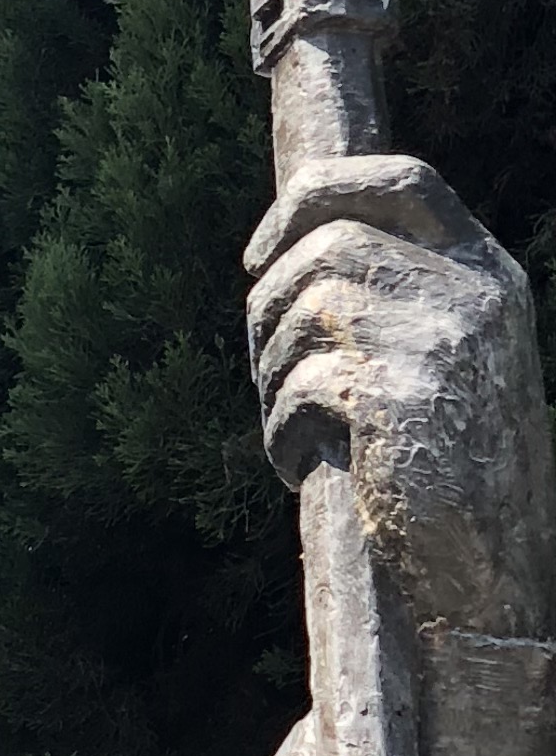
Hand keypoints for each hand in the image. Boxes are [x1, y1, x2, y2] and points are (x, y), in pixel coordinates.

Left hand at [246, 154, 555, 755]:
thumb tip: (291, 261)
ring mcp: (442, 344)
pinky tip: (298, 470)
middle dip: (266, 301)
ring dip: (269, 370)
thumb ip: (398, 305)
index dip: (317, 194)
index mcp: (489, 278)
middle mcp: (475, 295)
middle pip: (327, 240)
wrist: (496, 575)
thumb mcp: (443, 372)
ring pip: (302, 303)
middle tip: (263, 368)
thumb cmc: (453, 483)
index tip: (260, 248)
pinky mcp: (400, 399)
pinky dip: (277, 428)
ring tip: (289, 428)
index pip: (401, 180)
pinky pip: (299, 380)